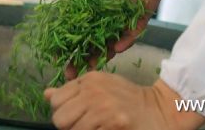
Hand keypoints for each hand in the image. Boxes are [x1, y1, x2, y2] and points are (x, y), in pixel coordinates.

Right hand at [39, 0, 195, 76]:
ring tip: (92, 66)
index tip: (55, 59)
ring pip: (108, 46)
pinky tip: (118, 47)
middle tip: (71, 74)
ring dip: (101, 56)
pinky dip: (125, 41)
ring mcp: (120, 26)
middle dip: (79, 60)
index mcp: (89, 15)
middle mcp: (103, 24)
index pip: (73, 35)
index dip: (64, 47)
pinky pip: (131, 35)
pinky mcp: (137, 24)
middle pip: (89, 46)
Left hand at [45, 73, 204, 129]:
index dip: (62, 113)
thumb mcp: (100, 87)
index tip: (76, 116)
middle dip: (69, 126)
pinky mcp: (113, 122)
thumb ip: (73, 91)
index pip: (56, 101)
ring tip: (98, 128)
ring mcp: (103, 106)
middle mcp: (93, 90)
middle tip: (86, 125)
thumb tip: (46, 94)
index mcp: (89, 79)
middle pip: (60, 118)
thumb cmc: (127, 99)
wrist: (158, 110)